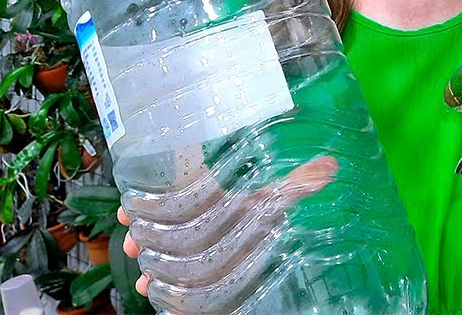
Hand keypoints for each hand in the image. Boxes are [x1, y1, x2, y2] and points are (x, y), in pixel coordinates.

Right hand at [119, 155, 338, 296]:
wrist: (285, 269)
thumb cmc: (274, 222)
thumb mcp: (282, 201)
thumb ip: (301, 183)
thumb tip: (331, 165)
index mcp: (215, 203)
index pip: (175, 196)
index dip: (149, 201)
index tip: (130, 208)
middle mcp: (201, 227)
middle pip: (163, 229)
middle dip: (144, 236)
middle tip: (132, 241)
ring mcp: (197, 254)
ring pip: (163, 256)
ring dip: (149, 264)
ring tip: (143, 276)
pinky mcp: (200, 283)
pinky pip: (174, 287)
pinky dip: (163, 294)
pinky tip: (153, 296)